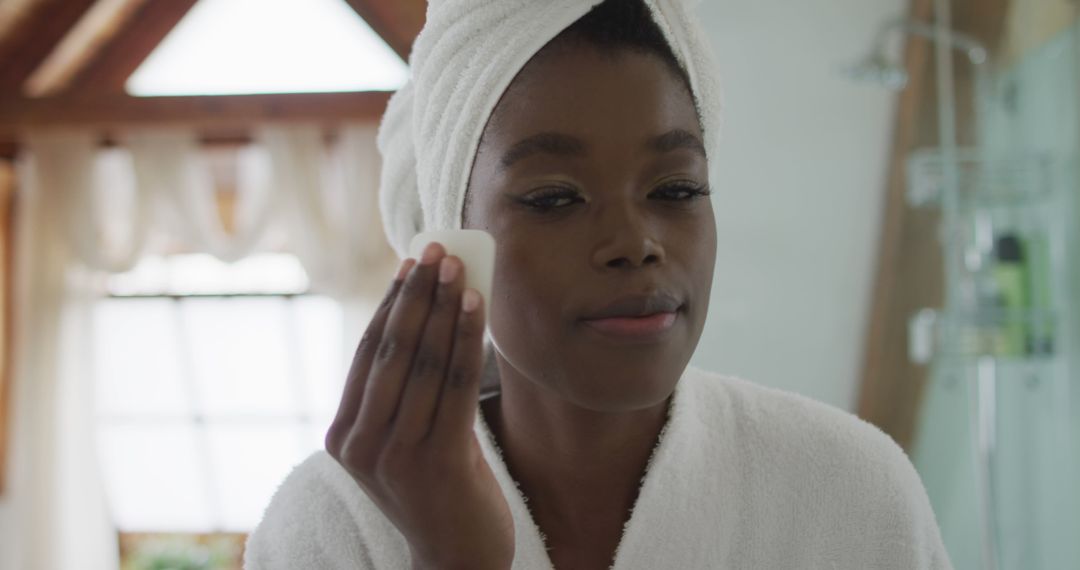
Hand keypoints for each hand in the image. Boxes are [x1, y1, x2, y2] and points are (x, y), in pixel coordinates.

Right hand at [324, 242, 513, 569]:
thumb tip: (434, 313)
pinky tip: (476, 307)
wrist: (458, 559)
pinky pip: (454, 387)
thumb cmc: (439, 489)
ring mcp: (395, 456)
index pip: (368, 354)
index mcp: (345, 436)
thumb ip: (408, 391)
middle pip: (392, 351)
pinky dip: (465, 339)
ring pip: (423, 363)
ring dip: (444, 307)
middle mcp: (360, 445)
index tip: (411, 263)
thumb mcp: (408, 439)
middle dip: (417, 294)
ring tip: (459, 266)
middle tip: (437, 249)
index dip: (391, 303)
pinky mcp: (436, 462)